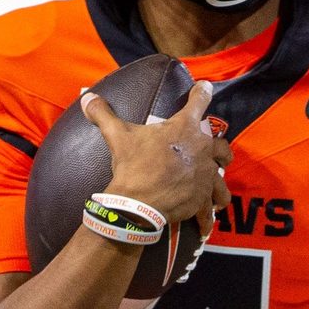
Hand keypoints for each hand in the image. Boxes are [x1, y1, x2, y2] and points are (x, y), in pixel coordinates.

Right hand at [82, 81, 232, 238]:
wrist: (138, 203)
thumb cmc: (132, 165)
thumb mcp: (117, 136)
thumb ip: (103, 114)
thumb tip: (86, 96)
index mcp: (184, 127)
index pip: (199, 102)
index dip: (203, 92)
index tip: (206, 87)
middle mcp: (201, 148)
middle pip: (221, 144)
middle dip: (219, 147)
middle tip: (215, 150)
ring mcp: (205, 173)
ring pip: (222, 175)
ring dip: (219, 179)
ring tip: (216, 187)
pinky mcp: (202, 196)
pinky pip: (211, 205)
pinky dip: (209, 212)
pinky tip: (208, 220)